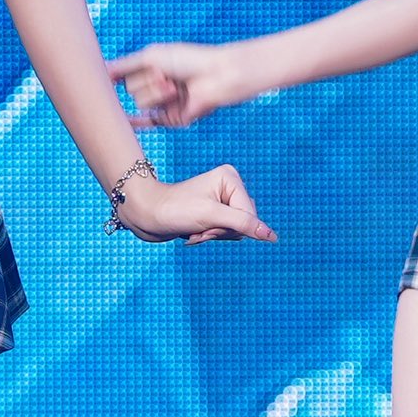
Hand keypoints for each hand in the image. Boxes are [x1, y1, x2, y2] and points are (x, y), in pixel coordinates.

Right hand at [108, 42, 245, 127]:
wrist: (217, 77)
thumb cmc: (190, 60)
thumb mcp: (152, 56)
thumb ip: (125, 65)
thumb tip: (101, 70)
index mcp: (153, 68)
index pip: (124, 73)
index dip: (115, 74)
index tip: (97, 75)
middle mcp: (156, 86)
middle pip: (130, 87)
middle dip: (145, 80)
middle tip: (165, 74)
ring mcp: (163, 103)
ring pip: (140, 101)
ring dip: (155, 92)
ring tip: (175, 87)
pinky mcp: (170, 118)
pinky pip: (146, 122)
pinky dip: (133, 123)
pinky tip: (120, 123)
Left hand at [114, 165, 275, 245]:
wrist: (145, 215)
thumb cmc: (174, 210)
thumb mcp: (212, 217)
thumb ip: (244, 224)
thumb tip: (272, 236)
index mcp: (231, 178)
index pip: (249, 214)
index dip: (229, 227)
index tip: (207, 226)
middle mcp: (228, 187)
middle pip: (243, 223)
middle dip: (220, 232)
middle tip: (199, 229)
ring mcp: (220, 200)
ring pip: (233, 231)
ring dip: (212, 237)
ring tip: (194, 232)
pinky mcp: (212, 213)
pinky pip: (222, 233)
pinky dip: (208, 238)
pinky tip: (192, 235)